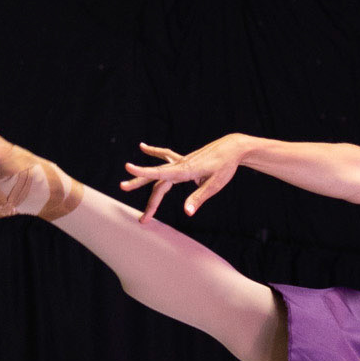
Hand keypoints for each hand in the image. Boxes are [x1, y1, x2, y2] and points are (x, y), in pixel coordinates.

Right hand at [119, 133, 246, 222]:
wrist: (232, 148)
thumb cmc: (225, 166)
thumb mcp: (215, 185)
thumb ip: (198, 198)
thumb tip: (187, 213)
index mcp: (185, 171)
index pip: (160, 174)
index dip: (143, 172)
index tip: (128, 168)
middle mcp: (180, 165)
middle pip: (156, 179)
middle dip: (141, 189)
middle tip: (130, 201)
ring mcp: (181, 161)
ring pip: (158, 172)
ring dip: (143, 179)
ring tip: (126, 184)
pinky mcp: (185, 160)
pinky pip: (166, 156)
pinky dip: (154, 152)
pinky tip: (143, 147)